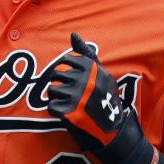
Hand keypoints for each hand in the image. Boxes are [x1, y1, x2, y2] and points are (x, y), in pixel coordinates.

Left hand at [47, 32, 128, 151]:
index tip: (75, 81)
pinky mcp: (70, 113)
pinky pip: (50, 106)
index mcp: (92, 68)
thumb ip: (86, 53)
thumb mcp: (101, 73)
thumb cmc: (105, 98)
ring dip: (58, 98)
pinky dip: (57, 112)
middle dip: (61, 85)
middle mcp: (85, 80)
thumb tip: (73, 34)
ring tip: (72, 104)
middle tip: (74, 95)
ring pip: (51, 90)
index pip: (65, 61)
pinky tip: (69, 114)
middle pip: (56, 75)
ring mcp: (77, 97)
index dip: (66, 72)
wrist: (113, 129)